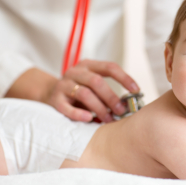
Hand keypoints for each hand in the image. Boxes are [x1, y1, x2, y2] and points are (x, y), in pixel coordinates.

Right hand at [5, 61, 139, 122]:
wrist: (49, 94)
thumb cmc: (79, 92)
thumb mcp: (92, 86)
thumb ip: (107, 91)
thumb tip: (128, 106)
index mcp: (88, 65)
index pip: (109, 67)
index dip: (124, 78)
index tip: (136, 90)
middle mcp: (75, 72)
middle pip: (97, 81)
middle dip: (112, 97)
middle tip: (122, 111)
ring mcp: (63, 84)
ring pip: (84, 93)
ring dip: (99, 108)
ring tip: (108, 119)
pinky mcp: (54, 100)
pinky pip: (67, 107)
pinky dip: (78, 114)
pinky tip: (88, 119)